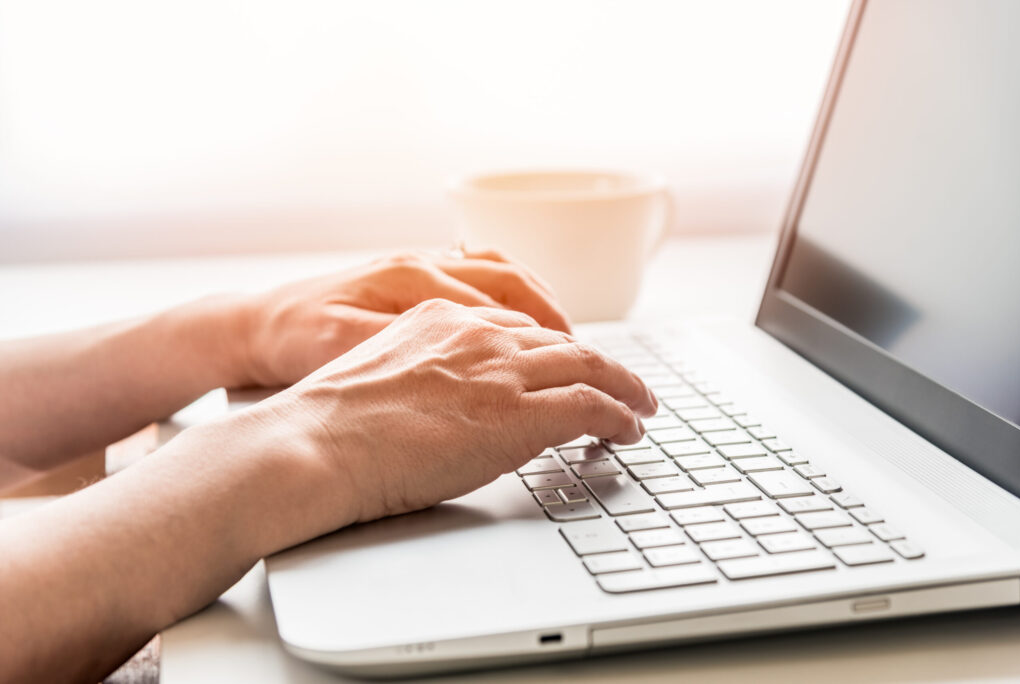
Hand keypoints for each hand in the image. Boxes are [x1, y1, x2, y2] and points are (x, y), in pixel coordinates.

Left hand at [238, 250, 570, 387]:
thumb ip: (412, 353)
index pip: (504, 315)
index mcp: (412, 282)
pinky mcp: (412, 278)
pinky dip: (512, 294)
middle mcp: (423, 266)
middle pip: (515, 287)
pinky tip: (521, 319)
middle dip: (564, 327)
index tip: (599, 389)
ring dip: (542, 305)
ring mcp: (420, 268)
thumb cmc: (293, 344)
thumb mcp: (346, 352)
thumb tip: (475, 363)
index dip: (559, 356)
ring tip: (572, 341)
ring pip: (502, 275)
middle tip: (600, 366)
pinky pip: (479, 274)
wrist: (251, 327)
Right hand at [248, 298, 655, 539]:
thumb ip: (422, 370)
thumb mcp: (378, 371)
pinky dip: (620, 415)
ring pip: (589, 366)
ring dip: (624, 386)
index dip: (551, 349)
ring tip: (641, 404)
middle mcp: (478, 335)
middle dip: (599, 363)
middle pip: (561, 342)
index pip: (516, 327)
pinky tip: (629, 428)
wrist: (317, 442)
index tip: (567, 363)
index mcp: (441, 318)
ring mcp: (502, 372)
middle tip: (622, 381)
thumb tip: (445, 398)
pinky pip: (591, 406)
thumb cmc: (329, 422)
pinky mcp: (520, 414)